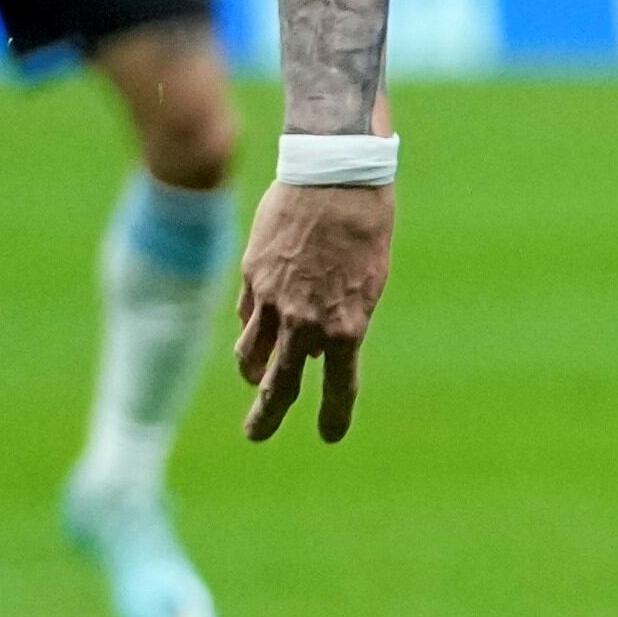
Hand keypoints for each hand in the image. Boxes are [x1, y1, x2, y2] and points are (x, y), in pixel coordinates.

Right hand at [233, 181, 394, 441]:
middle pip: (279, 384)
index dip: (334, 415)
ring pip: (251, 354)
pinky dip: (253, 327)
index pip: (338, 385)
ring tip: (253, 380)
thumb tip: (314, 349)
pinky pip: (248, 315)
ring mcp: (273, 301)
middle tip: (256, 436)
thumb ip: (341, 320)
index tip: (329, 436)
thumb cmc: (366, 230)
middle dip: (267, 416)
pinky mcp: (251, 278)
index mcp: (346, 326)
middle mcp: (306, 321)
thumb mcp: (369, 282)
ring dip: (252, 371)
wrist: (335, 180)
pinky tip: (258, 328)